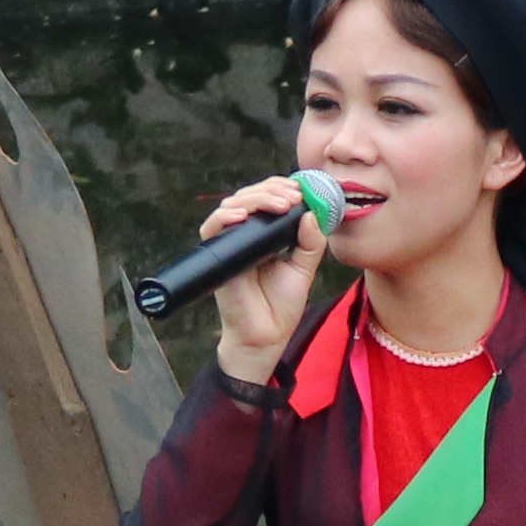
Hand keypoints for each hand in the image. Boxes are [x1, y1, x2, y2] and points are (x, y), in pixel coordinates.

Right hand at [197, 175, 323, 387]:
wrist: (267, 336)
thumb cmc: (282, 305)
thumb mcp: (304, 268)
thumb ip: (311, 242)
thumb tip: (312, 214)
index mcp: (265, 234)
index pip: (267, 198)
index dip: (281, 188)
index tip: (302, 190)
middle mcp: (245, 235)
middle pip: (250, 196)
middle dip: (272, 190)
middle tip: (293, 196)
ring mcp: (230, 244)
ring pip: (234, 205)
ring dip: (256, 198)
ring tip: (281, 204)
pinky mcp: (218, 256)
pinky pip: (213, 228)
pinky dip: (226, 217)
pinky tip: (245, 215)